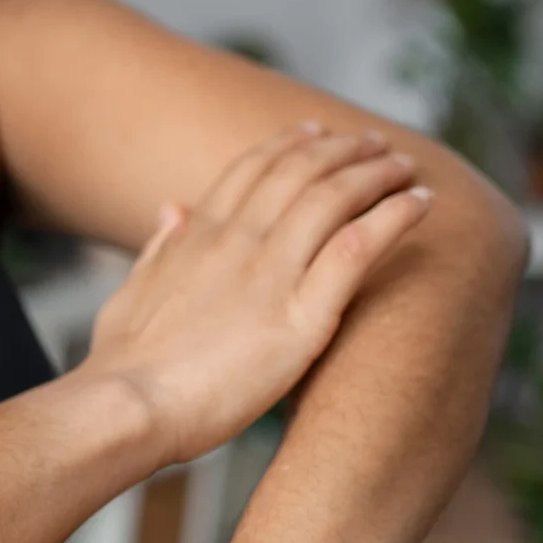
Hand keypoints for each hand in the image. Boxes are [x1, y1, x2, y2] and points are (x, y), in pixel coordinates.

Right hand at [84, 121, 430, 464]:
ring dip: (375, 173)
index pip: (251, 171)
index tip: (315, 135)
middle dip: (341, 149)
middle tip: (373, 142)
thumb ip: (156, 249)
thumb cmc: (123, 367)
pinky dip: (393, 219)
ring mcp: (270, 277)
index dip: (288, 146)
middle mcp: (237, 244)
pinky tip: (419, 205)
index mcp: (198, 238)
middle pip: (300, 173)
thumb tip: (171, 208)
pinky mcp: (300, 320)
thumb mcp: (128, 294)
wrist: (129, 408)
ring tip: (403, 166)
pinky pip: (356, 251)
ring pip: (334, 199)